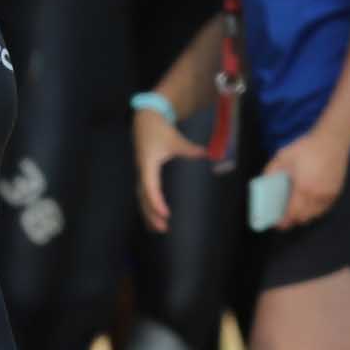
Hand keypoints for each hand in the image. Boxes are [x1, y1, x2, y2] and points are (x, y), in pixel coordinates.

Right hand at [135, 102, 206, 232]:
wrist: (145, 120)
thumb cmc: (159, 130)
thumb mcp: (176, 140)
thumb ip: (190, 149)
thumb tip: (208, 155)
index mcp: (148, 164)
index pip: (151, 187)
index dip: (157, 202)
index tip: (165, 214)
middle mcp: (142, 172)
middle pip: (144, 197)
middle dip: (152, 214)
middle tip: (163, 228)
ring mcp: (142, 174)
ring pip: (142, 198)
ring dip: (148, 214)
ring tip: (157, 229)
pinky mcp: (144, 174)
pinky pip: (143, 194)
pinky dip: (147, 207)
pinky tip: (153, 218)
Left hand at [262, 127, 349, 229]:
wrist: (333, 139)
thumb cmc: (307, 147)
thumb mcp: (283, 156)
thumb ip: (271, 172)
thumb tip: (263, 186)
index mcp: (304, 188)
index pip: (293, 213)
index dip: (284, 221)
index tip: (277, 224)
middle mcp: (318, 195)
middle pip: (304, 218)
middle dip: (293, 220)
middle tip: (283, 217)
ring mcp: (329, 195)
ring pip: (315, 215)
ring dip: (304, 215)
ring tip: (294, 210)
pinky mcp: (336, 192)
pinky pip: (324, 208)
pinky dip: (315, 210)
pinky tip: (307, 202)